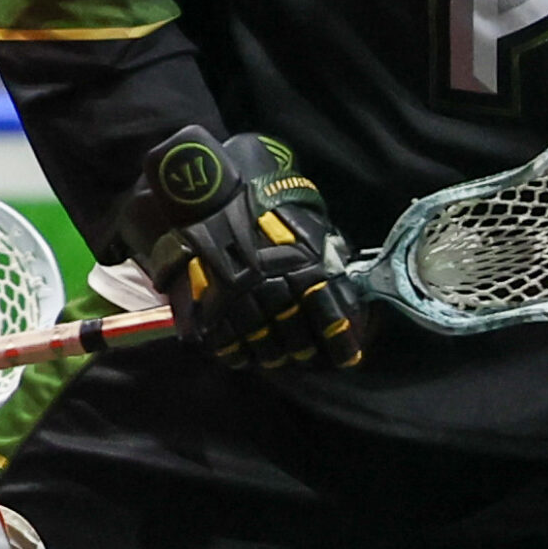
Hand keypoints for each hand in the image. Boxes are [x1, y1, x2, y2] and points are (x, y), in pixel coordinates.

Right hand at [115, 125, 369, 372]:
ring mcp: (239, 301)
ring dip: (274, 355)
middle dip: (304, 350)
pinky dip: (238, 355)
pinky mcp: (207, 309)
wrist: (200, 191)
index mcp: (301, 264)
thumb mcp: (299, 218)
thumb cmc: (255, 200)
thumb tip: (337, 274)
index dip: (339, 341)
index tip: (347, 357)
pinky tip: (244, 356)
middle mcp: (273, 287)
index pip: (328, 314)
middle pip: (296, 336)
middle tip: (306, 355)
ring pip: (263, 344)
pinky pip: (227, 343)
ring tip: (276, 356)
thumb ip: (320, 248)